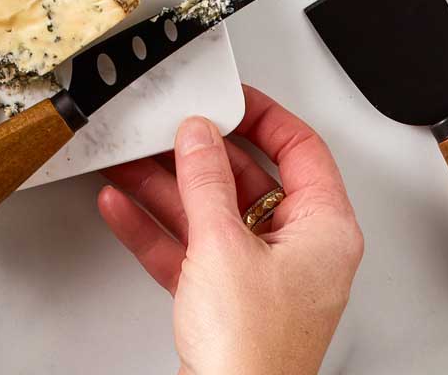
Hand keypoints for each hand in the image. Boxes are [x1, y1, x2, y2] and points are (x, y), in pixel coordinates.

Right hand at [98, 85, 362, 374]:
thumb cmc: (252, 356)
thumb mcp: (223, 246)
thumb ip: (206, 180)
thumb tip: (199, 134)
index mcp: (324, 230)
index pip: (301, 149)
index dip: (264, 116)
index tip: (229, 98)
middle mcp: (298, 250)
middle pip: (247, 179)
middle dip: (197, 155)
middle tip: (168, 129)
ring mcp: (260, 275)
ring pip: (211, 212)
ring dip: (166, 187)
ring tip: (131, 161)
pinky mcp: (224, 299)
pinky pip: (189, 247)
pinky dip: (156, 228)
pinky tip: (124, 207)